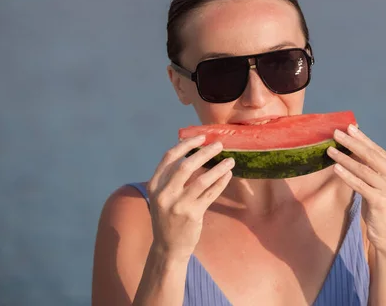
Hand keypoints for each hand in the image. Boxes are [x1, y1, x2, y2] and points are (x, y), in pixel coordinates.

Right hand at [146, 135, 233, 259]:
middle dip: (205, 152)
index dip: (186, 145)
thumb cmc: (168, 217)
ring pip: (202, 180)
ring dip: (218, 167)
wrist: (168, 247)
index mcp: (154, 185)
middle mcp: (164, 194)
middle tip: (219, 145)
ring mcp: (178, 205)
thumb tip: (194, 152)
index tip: (201, 137)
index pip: (169, 158)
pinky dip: (221, 182)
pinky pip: (210, 194)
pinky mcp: (192, 215)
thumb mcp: (162, 196)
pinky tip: (228, 175)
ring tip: (230, 160)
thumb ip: (172, 178)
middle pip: (186, 166)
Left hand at [328, 124, 385, 252]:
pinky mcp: (381, 201)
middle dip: (353, 143)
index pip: (379, 151)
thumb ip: (373, 170)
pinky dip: (346, 175)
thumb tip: (354, 149)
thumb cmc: (382, 210)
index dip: (363, 139)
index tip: (350, 128)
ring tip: (330, 149)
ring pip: (363, 169)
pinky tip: (335, 167)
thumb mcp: (381, 186)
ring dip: (344, 158)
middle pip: (371, 156)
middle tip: (337, 133)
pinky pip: (359, 184)